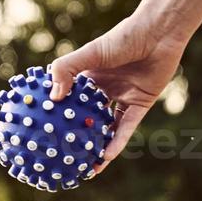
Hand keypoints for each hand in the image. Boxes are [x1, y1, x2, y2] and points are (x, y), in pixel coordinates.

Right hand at [49, 17, 186, 171]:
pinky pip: (126, 128)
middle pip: (87, 118)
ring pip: (107, 127)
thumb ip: (66, 70)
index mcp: (89, 76)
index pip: (69, 98)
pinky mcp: (140, 104)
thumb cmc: (123, 39)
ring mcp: (123, 98)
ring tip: (85, 166)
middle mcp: (105, 89)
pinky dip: (116, 142)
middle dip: (76, 136)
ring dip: (97, 147)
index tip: (43, 129)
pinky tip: (105, 157)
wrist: (159, 33)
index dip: (57, 114)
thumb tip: (53, 98)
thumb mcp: (90, 53)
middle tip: (62, 155)